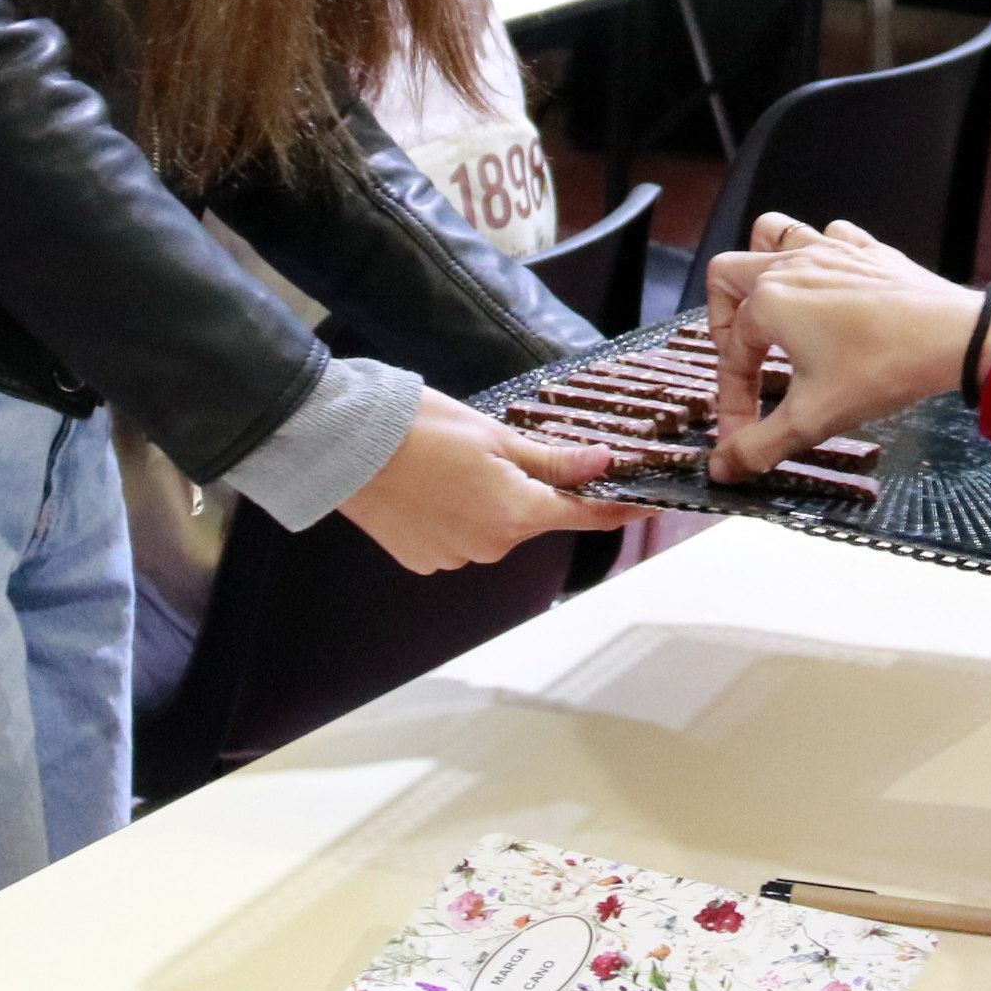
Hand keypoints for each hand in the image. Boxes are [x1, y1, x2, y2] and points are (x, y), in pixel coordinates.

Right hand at [338, 390, 645, 571]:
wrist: (347, 446)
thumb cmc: (421, 429)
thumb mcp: (496, 435)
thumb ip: (554, 460)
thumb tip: (604, 464)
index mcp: (517, 513)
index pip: (586, 515)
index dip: (618, 507)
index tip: (643, 501)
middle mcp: (492, 547)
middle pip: (534, 518)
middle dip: (530, 489)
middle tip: (498, 449)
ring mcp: (456, 558)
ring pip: (495, 528)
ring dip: (490, 503)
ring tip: (452, 465)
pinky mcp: (425, 560)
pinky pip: (459, 539)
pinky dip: (456, 517)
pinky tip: (431, 488)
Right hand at [702, 215, 990, 478]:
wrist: (955, 338)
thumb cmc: (883, 369)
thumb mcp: (813, 419)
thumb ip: (759, 446)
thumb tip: (721, 468)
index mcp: (770, 302)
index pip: (731, 353)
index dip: (732, 398)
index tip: (742, 433)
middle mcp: (792, 266)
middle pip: (727, 274)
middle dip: (722, 320)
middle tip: (745, 360)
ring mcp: (830, 250)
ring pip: (772, 235)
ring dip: (760, 266)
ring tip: (771, 308)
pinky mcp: (866, 250)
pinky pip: (828, 234)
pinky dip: (820, 255)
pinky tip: (829, 290)